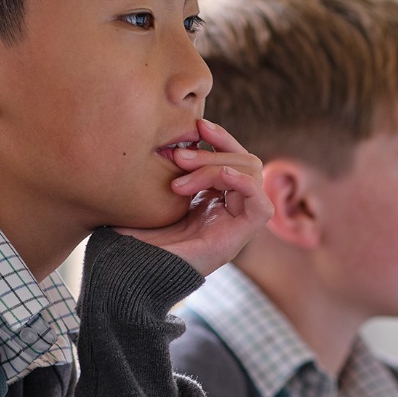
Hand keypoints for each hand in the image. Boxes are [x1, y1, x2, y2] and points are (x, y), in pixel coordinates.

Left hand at [117, 119, 272, 276]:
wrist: (136, 271)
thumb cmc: (137, 237)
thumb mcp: (149, 197)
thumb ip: (160, 171)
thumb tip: (153, 138)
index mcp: (211, 195)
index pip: (232, 156)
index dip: (219, 137)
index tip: (197, 125)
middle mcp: (228, 205)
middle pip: (244, 160)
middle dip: (212, 150)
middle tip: (177, 155)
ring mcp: (236, 220)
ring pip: (252, 174)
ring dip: (217, 167)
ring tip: (179, 182)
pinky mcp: (242, 236)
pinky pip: (260, 204)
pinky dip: (244, 183)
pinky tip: (220, 178)